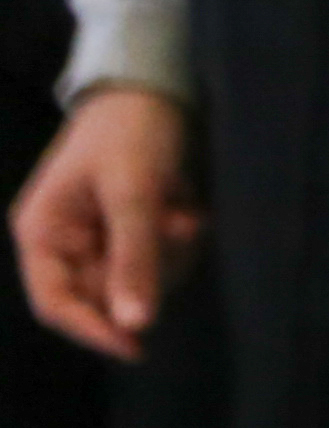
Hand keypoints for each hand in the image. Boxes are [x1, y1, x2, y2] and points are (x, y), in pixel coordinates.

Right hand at [12, 86, 192, 362]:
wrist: (157, 79)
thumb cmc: (131, 129)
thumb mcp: (134, 190)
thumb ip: (134, 256)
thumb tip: (135, 324)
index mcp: (41, 233)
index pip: (55, 303)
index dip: (92, 329)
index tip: (136, 347)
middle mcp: (65, 240)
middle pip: (104, 293)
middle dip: (148, 270)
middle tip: (179, 229)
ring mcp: (99, 233)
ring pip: (136, 278)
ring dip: (169, 253)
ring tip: (184, 213)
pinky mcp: (132, 224)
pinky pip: (155, 255)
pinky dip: (176, 239)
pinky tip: (188, 209)